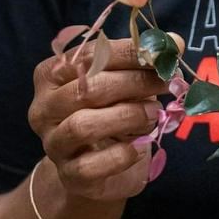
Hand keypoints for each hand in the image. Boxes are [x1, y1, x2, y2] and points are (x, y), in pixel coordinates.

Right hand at [27, 33, 183, 203]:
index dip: (129, 52)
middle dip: (135, 82)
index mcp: (51, 74)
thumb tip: (174, 42)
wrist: (97, 165)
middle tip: (167, 83)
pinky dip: (121, 155)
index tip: (164, 53)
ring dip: (128, 116)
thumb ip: (143, 60)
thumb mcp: (124, 81)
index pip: (89, 54)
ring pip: (84, 125)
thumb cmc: (110, 110)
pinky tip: (139, 148)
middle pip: (88, 89)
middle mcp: (44, 107)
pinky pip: (92, 166)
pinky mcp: (69, 175)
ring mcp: (53, 143)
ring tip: (155, 113)